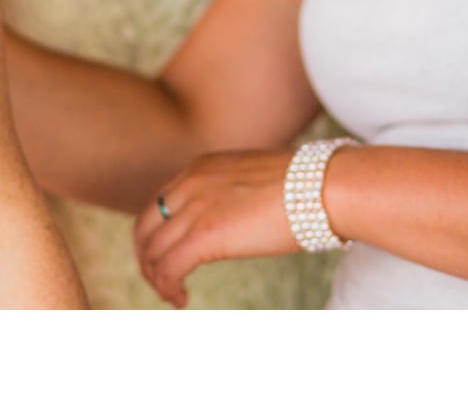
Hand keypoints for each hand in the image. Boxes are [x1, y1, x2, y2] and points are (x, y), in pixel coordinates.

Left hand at [132, 149, 298, 307]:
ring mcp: (195, 208)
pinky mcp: (205, 235)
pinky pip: (169, 267)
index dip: (156, 234)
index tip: (167, 256)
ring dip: (157, 278)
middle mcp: (190, 184)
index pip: (158, 203)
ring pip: (153, 250)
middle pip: (145, 226)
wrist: (323, 187)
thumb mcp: (253, 180)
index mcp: (200, 168)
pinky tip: (180, 299)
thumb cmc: (305, 188)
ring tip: (172, 296)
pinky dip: (167, 286)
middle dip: (147, 257)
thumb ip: (233, 194)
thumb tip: (236, 218)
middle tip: (161, 280)